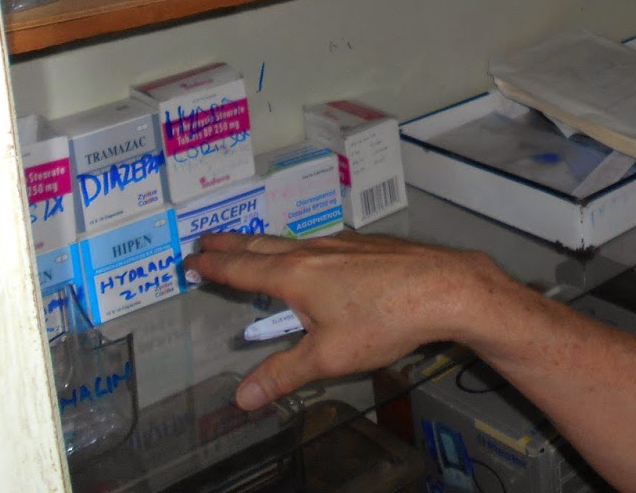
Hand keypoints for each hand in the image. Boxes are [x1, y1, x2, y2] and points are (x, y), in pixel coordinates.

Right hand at [185, 230, 504, 409]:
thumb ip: (283, 375)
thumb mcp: (328, 356)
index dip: (214, 266)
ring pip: (294, 242)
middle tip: (206, 239)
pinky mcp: (370, 247)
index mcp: (296, 275)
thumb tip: (243, 397)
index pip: (243, 269)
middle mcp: (315, 251)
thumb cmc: (385, 320)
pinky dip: (303, 248)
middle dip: (231, 244)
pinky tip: (315, 256)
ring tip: (253, 248)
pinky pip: (324, 244)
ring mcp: (344, 245)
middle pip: (263, 246)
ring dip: (266, 244)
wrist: (445, 287)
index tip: (190, 259)